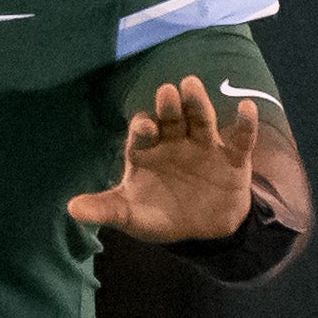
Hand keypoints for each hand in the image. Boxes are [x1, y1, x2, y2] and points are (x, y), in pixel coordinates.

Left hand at [68, 75, 261, 243]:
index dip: (143, 128)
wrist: (203, 231)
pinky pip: (240, 139)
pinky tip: (246, 107)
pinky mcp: (232, 158)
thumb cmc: (162, 215)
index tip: (144, 126)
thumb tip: (71, 209)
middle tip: (166, 91)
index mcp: (148, 151)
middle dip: (168, 107)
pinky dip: (244, 124)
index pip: (143, 134)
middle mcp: (175, 141)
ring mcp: (204, 146)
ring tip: (192, 86)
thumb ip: (105, 208)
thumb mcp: (131, 216)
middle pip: (170, 119)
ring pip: (201, 120)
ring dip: (197, 104)